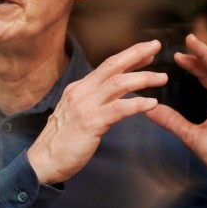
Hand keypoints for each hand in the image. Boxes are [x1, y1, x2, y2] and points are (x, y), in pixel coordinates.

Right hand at [27, 40, 165, 184]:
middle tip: (156, 46)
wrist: (44, 161)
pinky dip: (137, 104)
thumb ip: (94, 101)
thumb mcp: (76, 113)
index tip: (147, 52)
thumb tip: (115, 94)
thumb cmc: (63, 142)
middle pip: (112, 66)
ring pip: (118, 83)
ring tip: (162, 78)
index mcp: (78, 89)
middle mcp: (81, 92)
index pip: (107, 66)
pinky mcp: (90, 123)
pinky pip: (119, 109)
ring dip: (143, 78)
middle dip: (136, 54)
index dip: (129, 57)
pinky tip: (152, 103)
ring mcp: (85, 106)